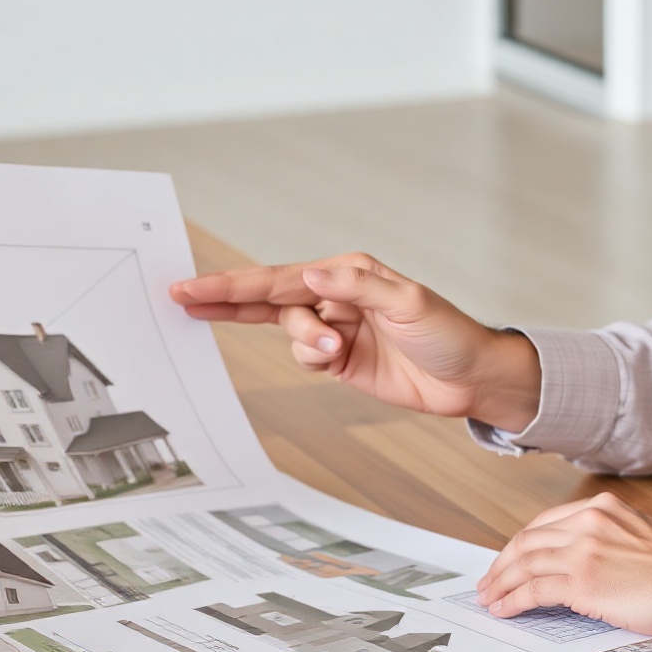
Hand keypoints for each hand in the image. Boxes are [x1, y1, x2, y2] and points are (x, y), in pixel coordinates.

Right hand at [170, 253, 542, 428]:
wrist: (470, 379)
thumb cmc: (448, 333)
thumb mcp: (407, 304)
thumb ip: (355, 288)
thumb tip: (310, 274)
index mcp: (347, 272)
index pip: (280, 276)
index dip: (233, 282)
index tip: (192, 285)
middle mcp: (335, 296)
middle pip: (267, 297)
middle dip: (227, 300)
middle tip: (181, 298)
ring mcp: (335, 328)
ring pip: (289, 333)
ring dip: (304, 343)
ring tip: (336, 351)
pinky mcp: (339, 360)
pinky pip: (305, 358)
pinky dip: (312, 360)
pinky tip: (335, 360)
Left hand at [475, 492, 651, 646]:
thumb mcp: (642, 539)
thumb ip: (611, 542)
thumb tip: (589, 566)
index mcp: (602, 509)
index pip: (545, 524)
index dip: (520, 544)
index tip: (508, 560)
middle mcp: (588, 523)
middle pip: (527, 542)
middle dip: (501, 564)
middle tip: (488, 583)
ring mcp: (584, 551)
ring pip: (524, 565)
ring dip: (500, 584)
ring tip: (489, 599)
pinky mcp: (584, 582)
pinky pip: (534, 591)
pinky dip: (513, 600)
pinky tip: (505, 609)